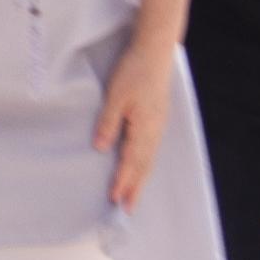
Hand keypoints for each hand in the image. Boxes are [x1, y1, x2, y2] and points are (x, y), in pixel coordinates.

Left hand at [96, 38, 175, 210]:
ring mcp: (158, 124)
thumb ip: (108, 122)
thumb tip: (101, 148)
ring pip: (149, 158)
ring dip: (141, 178)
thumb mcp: (116, 95)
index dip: (123, 180)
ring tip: (134, 195)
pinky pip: (151, 147)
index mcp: (144, 126)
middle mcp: (154, 130)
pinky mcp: (157, 118)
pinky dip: (145, 163)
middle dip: (135, 187)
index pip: (131, 160)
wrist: (155, 50)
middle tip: (128, 209)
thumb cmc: (134, 70)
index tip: (115, 199)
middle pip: (144, 165)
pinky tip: (141, 166)